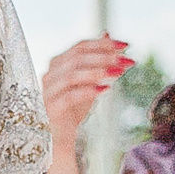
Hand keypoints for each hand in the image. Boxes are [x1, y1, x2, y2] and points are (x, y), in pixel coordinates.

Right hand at [41, 37, 131, 173]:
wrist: (59, 138)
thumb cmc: (73, 109)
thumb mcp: (88, 81)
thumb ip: (96, 59)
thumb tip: (108, 34)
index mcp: (57, 64)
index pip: (80, 46)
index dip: (104, 44)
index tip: (127, 46)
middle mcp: (49, 74)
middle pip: (77, 58)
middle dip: (104, 57)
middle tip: (126, 60)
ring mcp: (47, 91)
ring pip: (72, 75)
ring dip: (98, 72)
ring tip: (118, 73)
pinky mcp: (49, 109)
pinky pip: (69, 96)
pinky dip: (88, 91)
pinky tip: (106, 89)